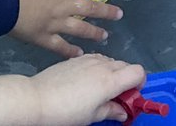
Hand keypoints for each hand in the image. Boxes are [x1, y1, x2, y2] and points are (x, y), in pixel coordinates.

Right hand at [6, 0, 124, 57]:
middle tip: (119, 15)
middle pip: (90, 8)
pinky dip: (69, 51)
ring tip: (104, 36)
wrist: (1, 1)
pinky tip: (78, 55)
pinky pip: (59, 46)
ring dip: (93, 32)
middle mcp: (64, 3)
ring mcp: (56, 22)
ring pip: (79, 28)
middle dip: (106, 11)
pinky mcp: (43, 37)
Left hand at [31, 55, 147, 125]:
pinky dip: (98, 67)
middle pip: (126, 65)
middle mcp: (103, 65)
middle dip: (126, 79)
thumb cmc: (65, 112)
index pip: (139, 72)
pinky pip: (96, 58)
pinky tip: (85, 81)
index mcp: (111, 80)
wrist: (36, 99)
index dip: (139, 83)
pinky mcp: (75, 58)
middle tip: (115, 96)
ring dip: (112, 72)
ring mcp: (88, 59)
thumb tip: (123, 112)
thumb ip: (111, 111)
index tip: (130, 96)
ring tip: (98, 88)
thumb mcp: (91, 117)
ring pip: (111, 61)